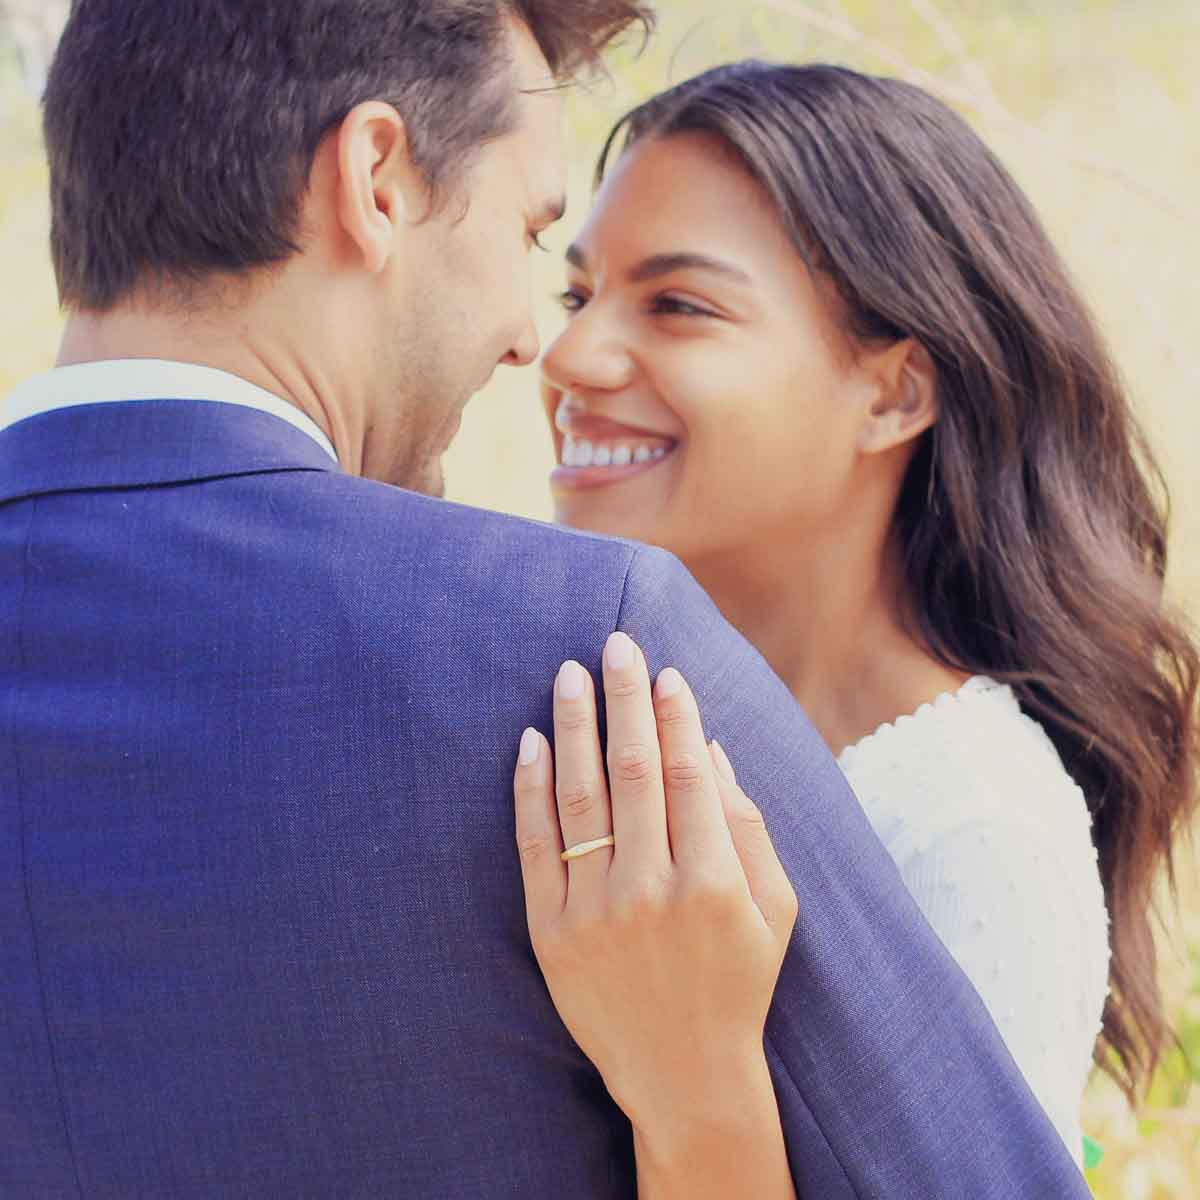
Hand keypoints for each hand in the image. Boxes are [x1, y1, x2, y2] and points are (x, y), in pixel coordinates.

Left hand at [512, 631, 798, 1151]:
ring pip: (579, 795)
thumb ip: (748, 827)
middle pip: (632, 768)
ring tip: (568, 674)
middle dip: (624, 696)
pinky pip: (535, 844)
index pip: (687, 771)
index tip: (665, 671)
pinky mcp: (551, 932)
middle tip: (615, 642)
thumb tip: (710, 746)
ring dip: (574, 724)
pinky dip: (529, 787)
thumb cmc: (740, 984)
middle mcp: (652, 888)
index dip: (675, 714)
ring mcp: (595, 911)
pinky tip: (531, 740)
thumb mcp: (775, 910)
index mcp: (713, 880)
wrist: (684, 1076)